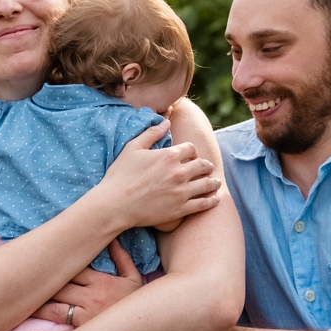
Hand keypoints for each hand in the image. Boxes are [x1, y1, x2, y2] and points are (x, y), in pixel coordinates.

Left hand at [27, 238, 142, 330]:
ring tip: (20, 305)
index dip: (54, 265)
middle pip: (59, 288)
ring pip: (56, 309)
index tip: (38, 261)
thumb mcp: (133, 277)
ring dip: (37, 307)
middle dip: (40, 285)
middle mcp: (91, 297)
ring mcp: (87, 317)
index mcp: (100, 281)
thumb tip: (110, 238)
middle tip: (20, 282)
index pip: (71, 269)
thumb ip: (121, 257)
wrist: (153, 326)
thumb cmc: (139, 302)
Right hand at [98, 119, 220, 230]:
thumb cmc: (120, 175)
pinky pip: (204, 204)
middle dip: (205, 166)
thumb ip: (151, 133)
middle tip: (207, 168)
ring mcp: (181, 192)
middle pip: (202, 165)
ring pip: (207, 184)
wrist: (115, 205)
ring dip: (213, 182)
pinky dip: (212, 200)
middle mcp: (179, 172)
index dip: (192, 151)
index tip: (191, 155)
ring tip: (215, 183)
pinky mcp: (180, 209)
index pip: (191, 148)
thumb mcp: (132, 148)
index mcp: (168, 156)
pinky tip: (215, 198)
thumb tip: (166, 122)